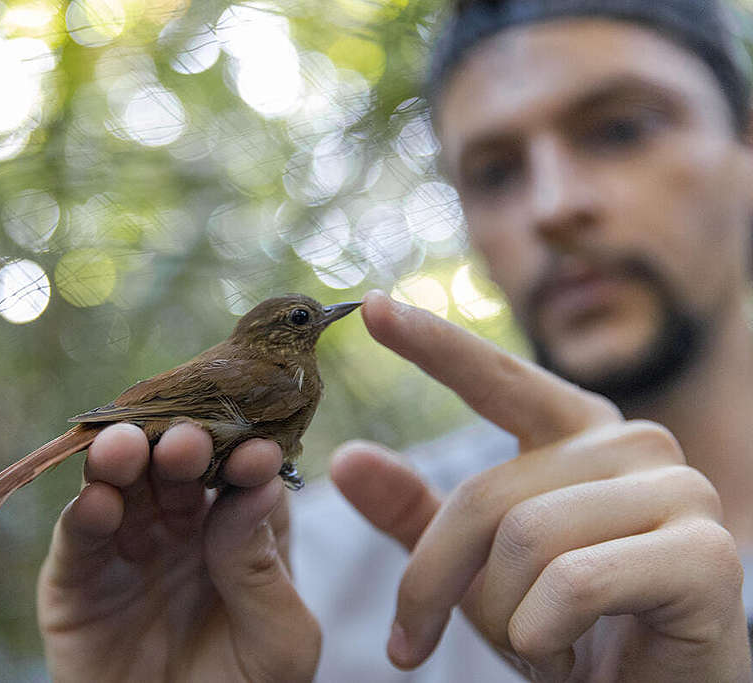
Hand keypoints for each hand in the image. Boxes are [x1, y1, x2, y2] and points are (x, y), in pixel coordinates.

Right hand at [36, 422, 320, 681]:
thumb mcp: (277, 640)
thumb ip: (262, 568)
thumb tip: (257, 488)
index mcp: (240, 529)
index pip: (242, 474)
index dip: (246, 455)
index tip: (256, 453)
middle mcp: (182, 525)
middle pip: (178, 467)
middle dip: (181, 446)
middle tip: (185, 442)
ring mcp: (127, 544)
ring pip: (123, 484)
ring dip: (123, 459)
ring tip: (128, 448)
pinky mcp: (76, 576)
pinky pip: (78, 535)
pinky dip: (84, 512)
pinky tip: (99, 501)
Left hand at [332, 291, 749, 680]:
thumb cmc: (567, 628)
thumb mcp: (476, 569)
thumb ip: (417, 514)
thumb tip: (346, 460)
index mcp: (578, 433)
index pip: (495, 378)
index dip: (433, 343)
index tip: (369, 308)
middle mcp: (633, 443)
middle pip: (486, 495)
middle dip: (438, 584)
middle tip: (417, 642)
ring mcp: (677, 491)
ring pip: (526, 540)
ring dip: (503, 619)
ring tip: (537, 644)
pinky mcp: (706, 554)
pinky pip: (575, 582)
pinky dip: (546, 636)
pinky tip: (570, 656)